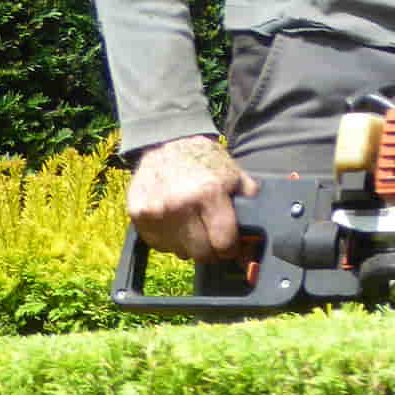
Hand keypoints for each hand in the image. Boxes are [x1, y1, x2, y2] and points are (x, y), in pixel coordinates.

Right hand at [127, 134, 258, 262]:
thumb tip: (256, 236)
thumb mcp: (234, 173)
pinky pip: (159, 245)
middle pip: (202, 253)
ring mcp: (155, 212)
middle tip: (215, 241)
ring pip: (180, 253)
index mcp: (208, 193)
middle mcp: (179, 205)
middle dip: (213, 252)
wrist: (166, 141)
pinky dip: (171, 240)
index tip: (232, 247)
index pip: (223, 242)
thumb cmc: (204, 160)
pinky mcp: (137, 215)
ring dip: (191, 247)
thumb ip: (248, 202)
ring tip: (194, 226)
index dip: (232, 249)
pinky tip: (176, 223)